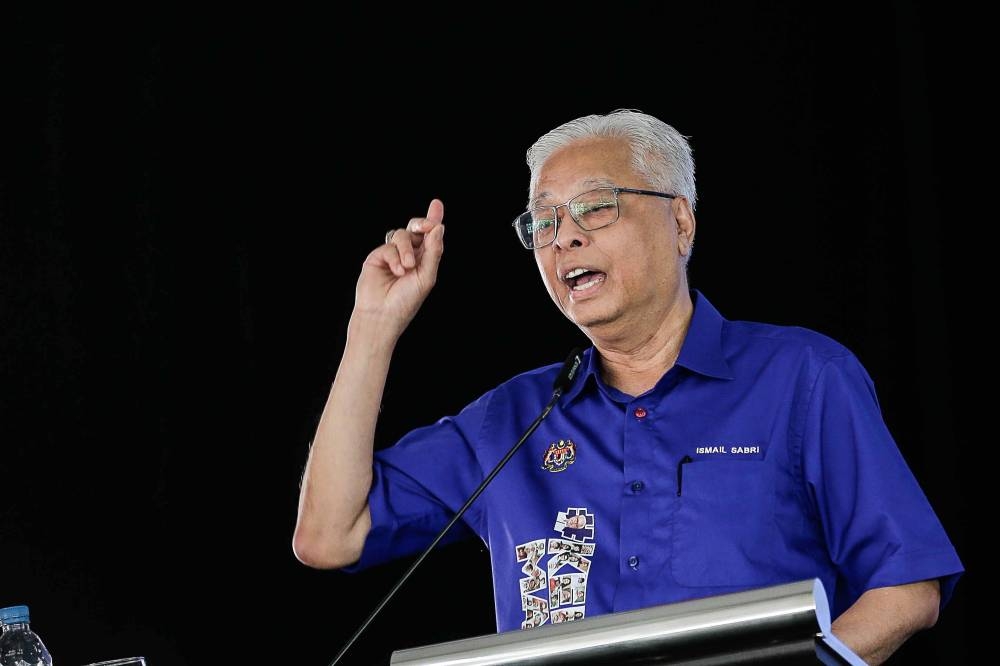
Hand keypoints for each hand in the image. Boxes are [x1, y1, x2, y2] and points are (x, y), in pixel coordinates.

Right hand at [353, 199, 445, 339]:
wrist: (382, 315)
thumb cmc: (406, 301)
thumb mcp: (427, 276)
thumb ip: (433, 251)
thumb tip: (438, 227)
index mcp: (424, 259)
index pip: (429, 235)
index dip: (433, 219)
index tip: (437, 204)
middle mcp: (408, 254)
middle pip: (415, 228)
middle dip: (421, 224)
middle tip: (425, 227)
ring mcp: (392, 255)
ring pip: (402, 235)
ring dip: (407, 249)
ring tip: (407, 267)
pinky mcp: (377, 257)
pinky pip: (389, 246)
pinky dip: (395, 258)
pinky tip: (397, 271)